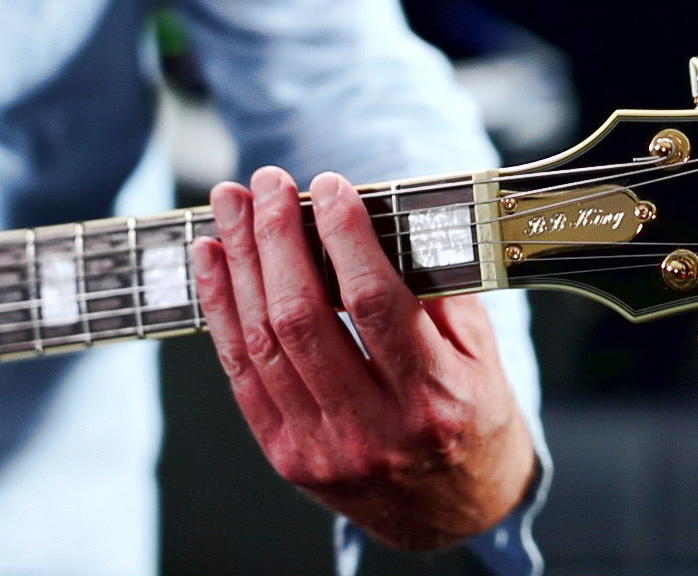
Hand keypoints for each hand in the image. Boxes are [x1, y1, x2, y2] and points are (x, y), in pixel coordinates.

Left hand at [190, 167, 536, 549]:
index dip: (344, 236)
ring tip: (231, 205)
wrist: (456, 514)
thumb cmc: (474, 420)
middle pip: (303, 318)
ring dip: (240, 262)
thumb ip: (439, 290)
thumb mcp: (483, 354)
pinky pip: (242, 374)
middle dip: (277, 238)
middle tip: (268, 183)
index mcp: (435, 399)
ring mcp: (324, 449)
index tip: (329, 185)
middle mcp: (375, 430)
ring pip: (264, 341)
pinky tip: (215, 261)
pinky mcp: (287, 457)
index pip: (374, 303)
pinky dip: (222, 310)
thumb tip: (383, 216)